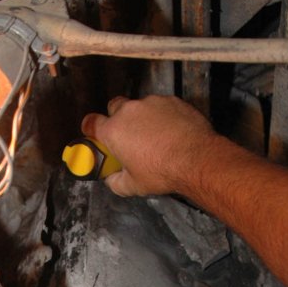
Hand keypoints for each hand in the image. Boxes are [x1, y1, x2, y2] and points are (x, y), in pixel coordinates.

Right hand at [80, 95, 215, 197]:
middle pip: (115, 107)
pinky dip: (164, 116)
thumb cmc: (162, 172)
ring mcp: (151, 103)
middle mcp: (129, 111)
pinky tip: (172, 132)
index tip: (96, 134)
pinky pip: (162, 106)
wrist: (196, 159)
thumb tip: (112, 179)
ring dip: (144, 118)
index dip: (92, 129)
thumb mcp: (133, 186)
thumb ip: (115, 181)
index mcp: (114, 131)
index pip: (91, 123)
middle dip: (118, 118)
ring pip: (141, 106)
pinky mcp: (172, 100)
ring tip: (156, 137)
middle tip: (128, 136)